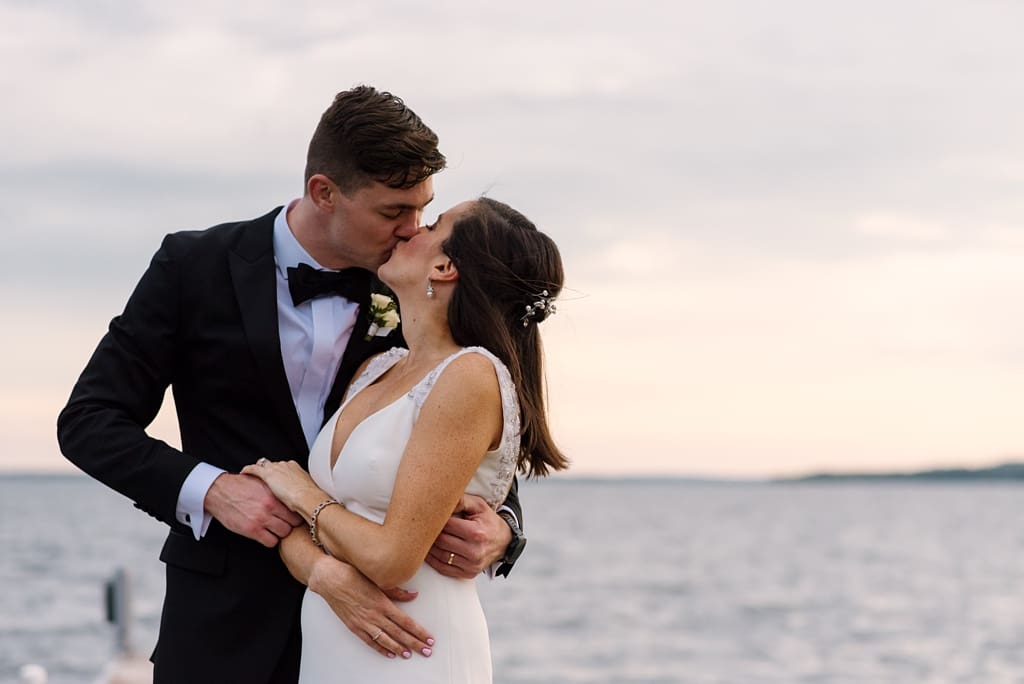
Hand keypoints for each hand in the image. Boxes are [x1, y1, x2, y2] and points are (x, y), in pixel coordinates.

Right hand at [204, 472, 303, 547]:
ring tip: (276, 529)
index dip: (297, 513)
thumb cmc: (240, 486)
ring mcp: (261, 520)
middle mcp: (270, 507)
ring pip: (284, 533)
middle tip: (287, 523)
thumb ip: (276, 488)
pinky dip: (270, 540)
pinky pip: (270, 542)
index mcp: (274, 494)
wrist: (219, 492)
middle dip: (291, 524)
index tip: (295, 515)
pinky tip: (267, 535)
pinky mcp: (252, 530)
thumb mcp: (262, 482)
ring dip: (281, 533)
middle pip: (293, 523)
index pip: (296, 508)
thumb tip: (290, 491)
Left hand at [240, 459, 322, 511]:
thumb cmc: (310, 498)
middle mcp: (286, 465)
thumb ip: (301, 492)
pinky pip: (254, 469)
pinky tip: (244, 473)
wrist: (307, 499)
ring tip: (253, 475)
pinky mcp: (268, 474)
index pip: (284, 467)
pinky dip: (249, 470)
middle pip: (274, 465)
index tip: (277, 479)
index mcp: (296, 468)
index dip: (279, 473)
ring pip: (264, 465)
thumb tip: (301, 499)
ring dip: (260, 470)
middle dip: (270, 470)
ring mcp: (277, 469)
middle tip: (265, 479)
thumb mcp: (307, 493)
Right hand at [307, 554, 433, 659]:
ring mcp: (364, 623)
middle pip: (399, 633)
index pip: (406, 622)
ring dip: (399, 648)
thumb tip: (413, 594)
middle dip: (414, 643)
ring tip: (409, 654)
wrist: (330, 579)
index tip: (428, 638)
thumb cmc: (353, 575)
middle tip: (426, 651)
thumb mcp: (378, 580)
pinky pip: (369, 641)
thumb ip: (397, 591)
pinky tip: (389, 653)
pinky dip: (380, 649)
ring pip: (385, 640)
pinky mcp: (354, 626)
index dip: (418, 632)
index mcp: (383, 603)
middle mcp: (374, 615)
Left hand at [424, 495, 510, 578]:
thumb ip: (461, 501)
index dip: (436, 519)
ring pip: (440, 556)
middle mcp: (474, 551)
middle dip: (431, 533)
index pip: (447, 526)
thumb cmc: (488, 522)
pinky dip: (433, 560)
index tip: (430, 516)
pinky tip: (429, 552)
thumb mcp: (478, 506)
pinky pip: (444, 568)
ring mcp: (471, 564)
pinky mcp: (468, 573)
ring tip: (425, 538)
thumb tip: (442, 501)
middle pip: (441, 541)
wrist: (503, 541)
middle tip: (426, 526)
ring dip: (429, 547)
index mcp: (476, 533)